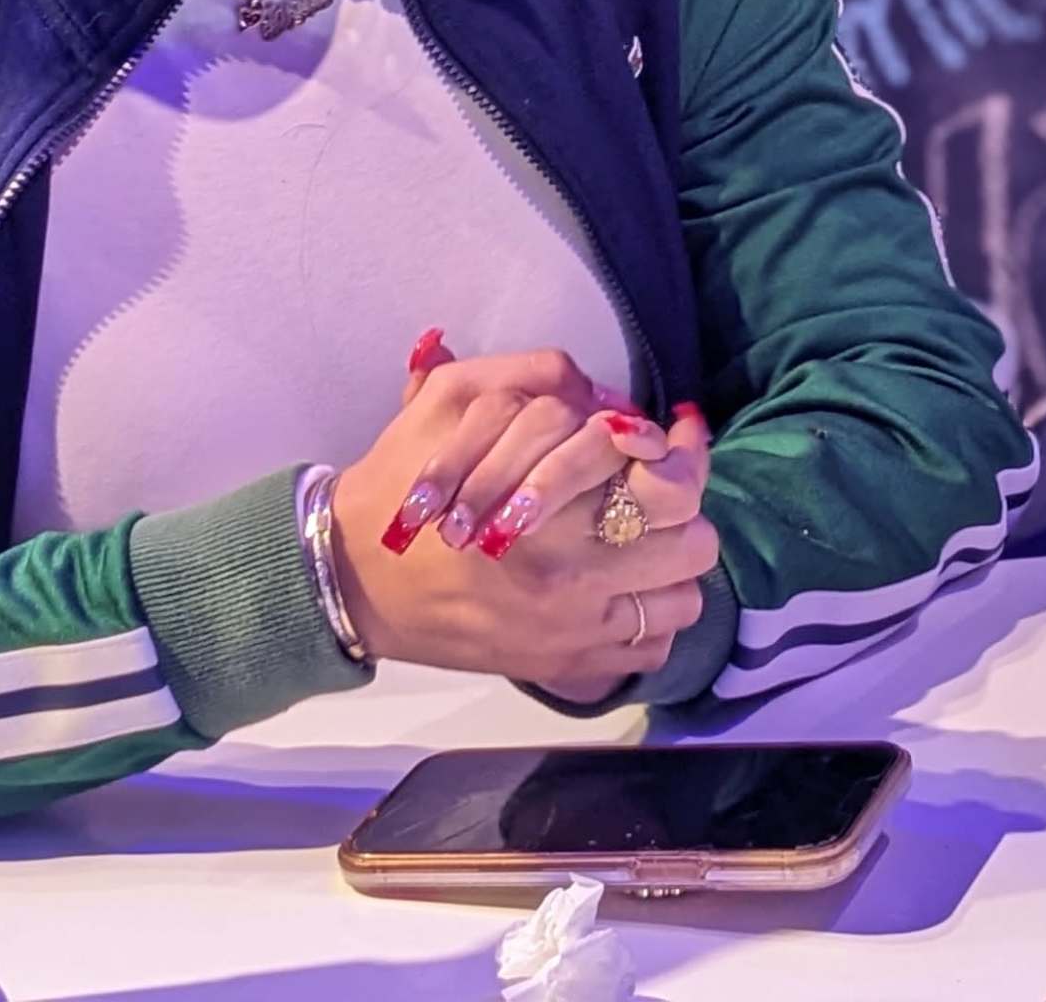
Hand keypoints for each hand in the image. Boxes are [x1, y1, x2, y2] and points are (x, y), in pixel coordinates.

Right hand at [327, 346, 717, 693]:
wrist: (353, 578)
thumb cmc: (404, 485)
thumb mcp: (451, 401)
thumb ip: (533, 378)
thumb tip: (606, 393)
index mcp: (552, 499)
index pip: (666, 470)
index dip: (682, 446)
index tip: (675, 433)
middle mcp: (574, 570)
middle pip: (692, 538)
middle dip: (682, 508)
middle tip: (658, 492)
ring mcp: (574, 629)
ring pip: (683, 599)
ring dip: (672, 567)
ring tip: (645, 543)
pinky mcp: (564, 667)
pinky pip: (650, 650)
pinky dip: (649, 622)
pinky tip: (623, 593)